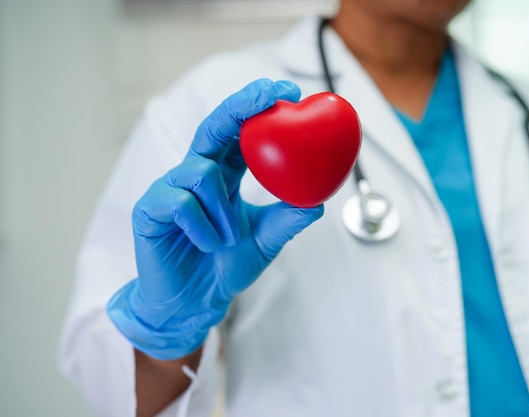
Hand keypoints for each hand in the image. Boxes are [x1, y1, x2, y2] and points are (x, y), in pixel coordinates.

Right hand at [107, 79, 323, 359]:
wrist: (193, 302)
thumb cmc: (226, 266)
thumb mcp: (264, 241)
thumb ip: (287, 220)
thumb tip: (319, 202)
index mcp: (223, 175)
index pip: (239, 133)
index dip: (258, 108)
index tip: (289, 92)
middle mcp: (196, 173)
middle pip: (214, 127)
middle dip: (240, 106)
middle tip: (271, 94)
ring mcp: (170, 188)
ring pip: (200, 171)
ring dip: (223, 208)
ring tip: (228, 238)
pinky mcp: (150, 209)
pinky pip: (181, 203)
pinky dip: (203, 226)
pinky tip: (208, 244)